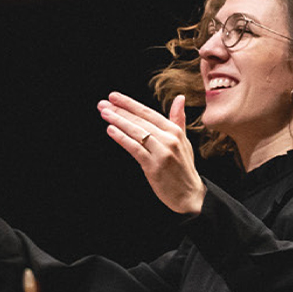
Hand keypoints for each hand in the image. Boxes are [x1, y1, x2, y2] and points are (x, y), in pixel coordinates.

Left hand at [97, 92, 205, 214]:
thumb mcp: (183, 141)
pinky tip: (111, 130)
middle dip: (120, 111)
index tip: (114, 96)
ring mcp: (162, 152)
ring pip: (136, 132)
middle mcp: (169, 139)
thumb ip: (178, 119)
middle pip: (140, 121)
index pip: (148, 113)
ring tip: (104, 113)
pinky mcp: (154, 166)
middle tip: (103, 103)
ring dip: (118, 121)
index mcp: (175, 131)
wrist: (189, 195)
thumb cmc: (183, 167)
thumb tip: (179, 97)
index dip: (130, 103)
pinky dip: (122, 138)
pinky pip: (135, 148)